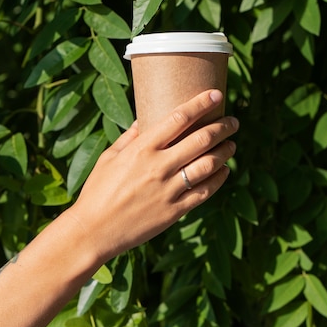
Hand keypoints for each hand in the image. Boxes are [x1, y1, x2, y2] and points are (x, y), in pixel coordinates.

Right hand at [66, 89, 238, 261]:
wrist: (94, 231)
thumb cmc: (97, 191)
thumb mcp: (109, 158)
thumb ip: (129, 138)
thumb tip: (143, 120)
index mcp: (142, 149)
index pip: (178, 118)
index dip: (200, 104)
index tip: (215, 95)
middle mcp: (159, 166)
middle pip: (201, 139)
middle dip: (222, 127)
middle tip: (233, 121)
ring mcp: (169, 189)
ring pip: (208, 164)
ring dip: (225, 151)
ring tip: (231, 145)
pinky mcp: (175, 210)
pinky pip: (205, 191)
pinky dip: (219, 178)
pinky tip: (223, 171)